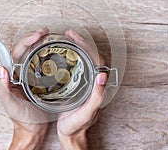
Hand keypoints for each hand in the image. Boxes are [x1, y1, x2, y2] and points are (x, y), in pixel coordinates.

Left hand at [0, 27, 48, 149]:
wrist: (33, 128)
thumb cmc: (22, 118)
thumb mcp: (11, 105)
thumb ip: (3, 89)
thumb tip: (0, 68)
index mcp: (11, 75)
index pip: (16, 52)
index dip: (26, 41)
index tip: (37, 36)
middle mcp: (19, 72)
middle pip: (25, 49)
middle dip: (34, 37)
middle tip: (45, 31)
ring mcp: (30, 75)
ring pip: (34, 54)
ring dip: (41, 43)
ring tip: (50, 36)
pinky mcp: (40, 79)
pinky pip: (43, 63)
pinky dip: (48, 54)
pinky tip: (55, 51)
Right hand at [57, 30, 107, 149]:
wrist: (70, 134)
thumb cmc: (76, 126)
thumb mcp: (86, 113)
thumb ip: (96, 96)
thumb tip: (103, 75)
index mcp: (97, 86)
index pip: (97, 59)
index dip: (88, 46)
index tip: (75, 37)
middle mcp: (93, 82)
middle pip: (91, 56)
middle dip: (81, 42)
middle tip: (69, 33)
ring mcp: (85, 82)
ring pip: (84, 59)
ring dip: (77, 47)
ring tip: (66, 38)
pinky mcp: (77, 84)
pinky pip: (77, 65)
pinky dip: (71, 55)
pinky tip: (63, 53)